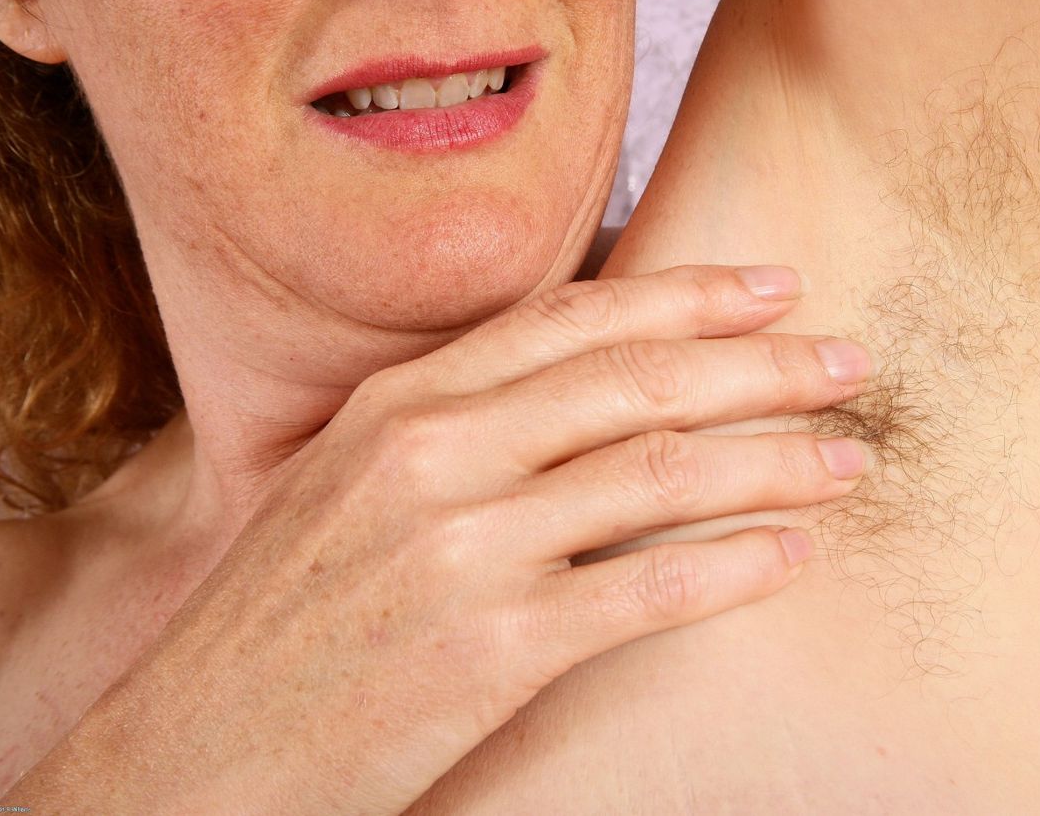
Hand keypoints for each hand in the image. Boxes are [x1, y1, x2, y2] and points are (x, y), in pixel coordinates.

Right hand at [0, 264, 875, 815]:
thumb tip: (576, 392)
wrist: (191, 755)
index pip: (572, 319)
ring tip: (848, 457)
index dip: (687, 294)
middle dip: (761, 364)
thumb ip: (451, 427)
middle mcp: (432, 454)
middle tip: (848, 358)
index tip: (775, 285)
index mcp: (398, 403)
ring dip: (775, 460)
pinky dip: (735, 568)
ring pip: (661, 475)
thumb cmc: (278, 622)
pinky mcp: (489, 650)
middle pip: (636, 381)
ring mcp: (462, 549)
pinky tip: (793, 557)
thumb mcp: (345, 486)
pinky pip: (648, 591)